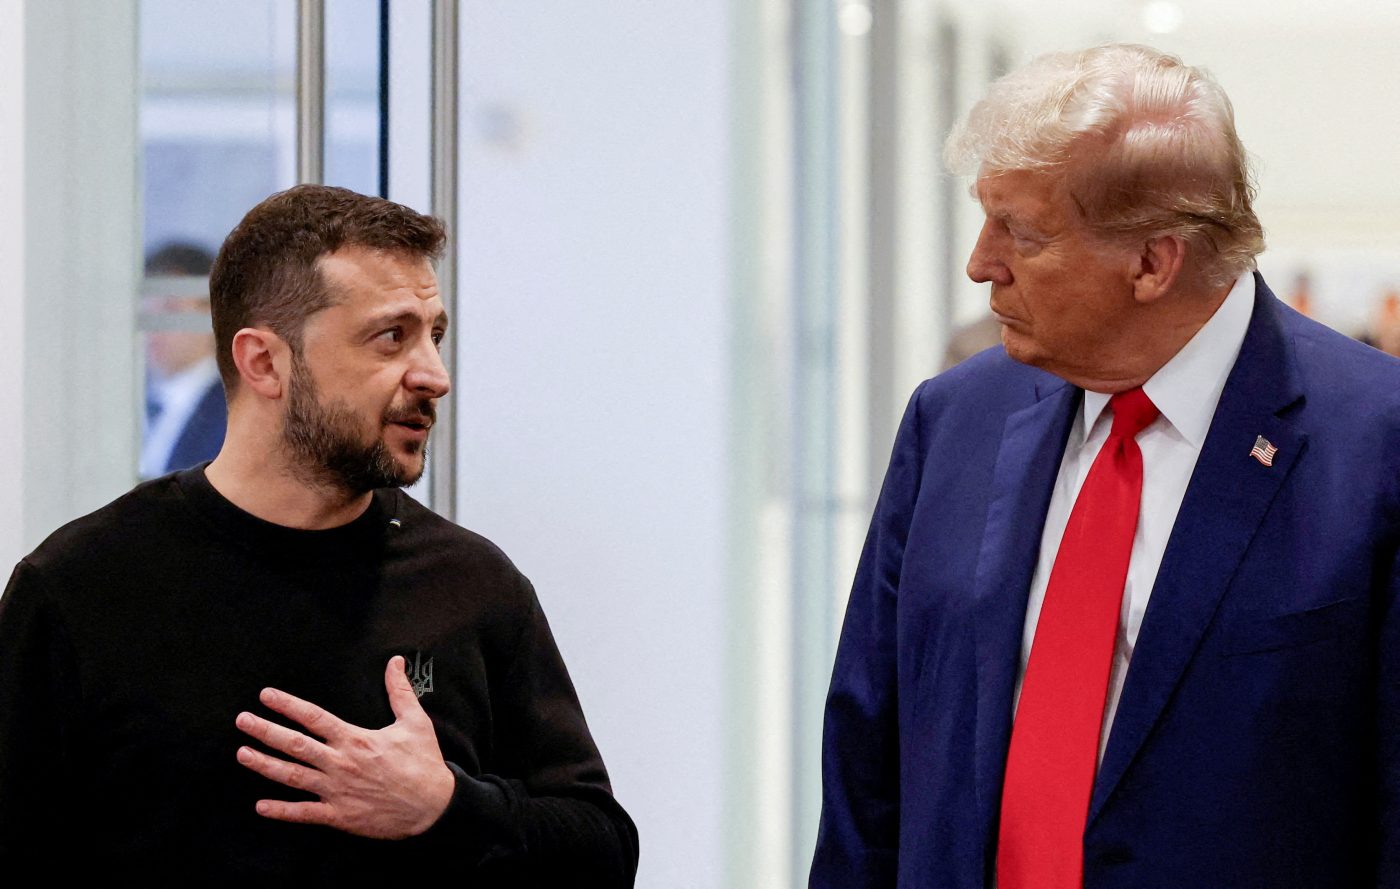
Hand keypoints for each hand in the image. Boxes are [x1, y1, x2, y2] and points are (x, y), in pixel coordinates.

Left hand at [234, 656, 455, 838]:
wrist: (433, 806)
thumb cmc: (424, 763)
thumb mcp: (416, 722)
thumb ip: (400, 691)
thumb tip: (395, 661)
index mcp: (356, 739)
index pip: (314, 717)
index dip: (288, 705)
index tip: (267, 695)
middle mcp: (341, 763)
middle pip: (295, 745)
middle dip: (266, 731)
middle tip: (242, 720)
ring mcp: (337, 791)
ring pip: (293, 777)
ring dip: (265, 765)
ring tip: (242, 754)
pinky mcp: (339, 815)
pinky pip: (304, 813)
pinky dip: (282, 811)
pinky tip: (260, 806)